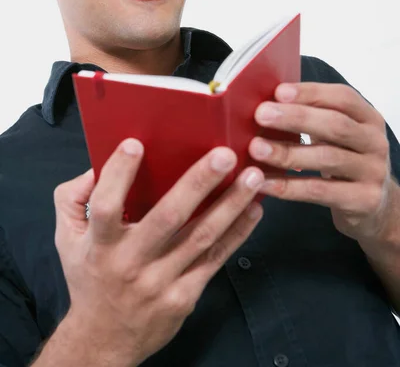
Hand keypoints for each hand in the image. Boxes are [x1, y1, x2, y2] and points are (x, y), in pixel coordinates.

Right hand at [53, 140, 264, 365]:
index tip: (135, 144)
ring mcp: (162, 281)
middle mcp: (132, 263)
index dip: (119, 175)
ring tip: (253, 177)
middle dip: (198, 183)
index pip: (106, 207)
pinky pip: (215, 259)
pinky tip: (254, 209)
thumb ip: (73, 199)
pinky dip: (237, 232)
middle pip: (168, 218)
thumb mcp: (67, 238)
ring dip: (231, 204)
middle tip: (224, 155)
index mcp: (101, 245)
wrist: (105, 339)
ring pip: (202, 237)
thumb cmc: (90, 277)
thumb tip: (95, 168)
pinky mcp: (185, 295)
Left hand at [249, 82, 394, 242]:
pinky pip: (320, 191)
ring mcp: (373, 172)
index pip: (342, 97)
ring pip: (327, 158)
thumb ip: (311, 116)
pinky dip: (288, 187)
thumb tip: (266, 102)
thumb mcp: (334, 135)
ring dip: (287, 152)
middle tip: (261, 115)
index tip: (278, 92)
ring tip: (256, 149)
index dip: (310, 93)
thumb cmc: (343, 161)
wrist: (373, 206)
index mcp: (368, 118)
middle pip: (335, 125)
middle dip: (295, 118)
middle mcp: (375, 142)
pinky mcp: (364, 201)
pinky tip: (264, 182)